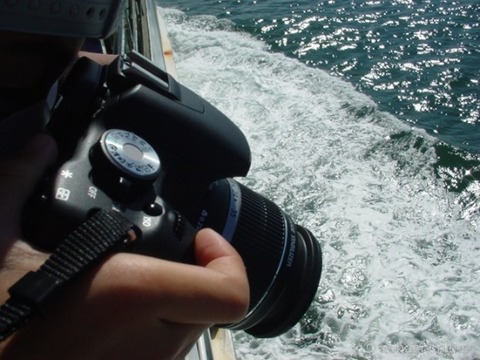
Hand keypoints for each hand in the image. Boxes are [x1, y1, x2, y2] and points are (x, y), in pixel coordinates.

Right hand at [0, 134, 248, 359]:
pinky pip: (168, 347)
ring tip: (139, 276)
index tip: (202, 238)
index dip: (228, 259)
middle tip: (168, 252)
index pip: (229, 291)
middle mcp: (151, 344)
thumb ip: (18, 185)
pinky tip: (121, 309)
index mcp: (129, 295)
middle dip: (198, 272)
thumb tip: (38, 148)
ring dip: (178, 298)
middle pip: (212, 303)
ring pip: (192, 328)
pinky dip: (158, 322)